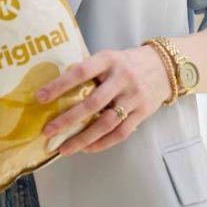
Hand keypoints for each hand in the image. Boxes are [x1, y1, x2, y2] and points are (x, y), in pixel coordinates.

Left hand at [36, 46, 175, 155]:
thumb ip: (90, 71)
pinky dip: (102, 143)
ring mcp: (133, 97)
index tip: (40, 97)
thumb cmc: (128, 63)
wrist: (166, 66)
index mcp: (109, 60)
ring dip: (83, 138)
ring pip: (106, 123)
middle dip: (68, 119)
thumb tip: (58, 89)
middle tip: (48, 131)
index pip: (82, 71)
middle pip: (93, 103)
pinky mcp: (142, 112)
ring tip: (63, 148)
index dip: (60, 85)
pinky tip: (86, 148)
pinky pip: (120, 133)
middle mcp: (122, 78)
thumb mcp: (110, 58)